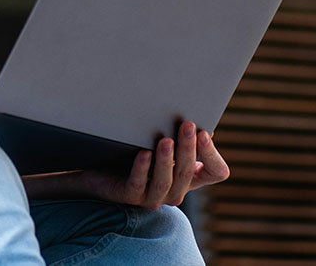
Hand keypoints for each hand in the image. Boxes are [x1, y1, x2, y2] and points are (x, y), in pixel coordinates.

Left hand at [79, 122, 229, 208]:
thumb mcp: (162, 142)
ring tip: (165, 139)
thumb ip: (179, 135)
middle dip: (188, 148)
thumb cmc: (136, 152)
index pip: (215, 172)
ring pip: (165, 182)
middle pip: (187, 173)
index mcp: (188, 176)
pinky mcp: (129, 196)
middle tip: (187, 125)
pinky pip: (137, 185)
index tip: (204, 131)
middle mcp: (175, 190)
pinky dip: (142, 169)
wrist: (100, 170)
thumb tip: (199, 119)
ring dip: (166, 160)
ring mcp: (153, 196)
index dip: (211, 154)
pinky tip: (143, 153)